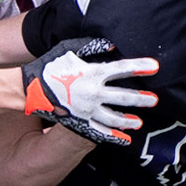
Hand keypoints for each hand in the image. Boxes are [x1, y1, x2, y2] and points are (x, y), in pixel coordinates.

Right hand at [20, 37, 158, 145]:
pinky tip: (124, 139)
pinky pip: (99, 131)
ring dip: (128, 120)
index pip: (122, 69)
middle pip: (123, 97)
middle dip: (141, 99)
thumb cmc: (49, 66)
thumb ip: (93, 46)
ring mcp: (87, 110)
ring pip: (113, 118)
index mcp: (93, 73)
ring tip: (138, 123)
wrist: (30, 88)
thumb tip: (113, 46)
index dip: (139, 67)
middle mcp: (93, 93)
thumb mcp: (70, 49)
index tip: (154, 67)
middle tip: (154, 100)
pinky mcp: (79, 121)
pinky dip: (113, 137)